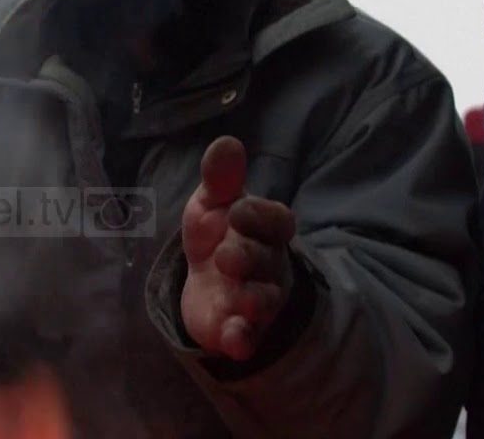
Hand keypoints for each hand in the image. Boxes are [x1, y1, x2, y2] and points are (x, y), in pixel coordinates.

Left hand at [181, 136, 295, 360]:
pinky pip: (248, 336)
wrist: (207, 282)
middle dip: (248, 257)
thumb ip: (220, 178)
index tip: (237, 209)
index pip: (276, 221)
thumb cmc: (219, 234)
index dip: (259, 216)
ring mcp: (258, 299)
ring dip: (253, 298)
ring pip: (264, 300)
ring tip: (239, 296)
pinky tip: (235, 341)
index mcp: (267, 230)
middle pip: (267, 261)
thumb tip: (226, 142)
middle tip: (226, 255)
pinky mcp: (241, 329)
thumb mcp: (213, 204)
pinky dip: (243, 338)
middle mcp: (269, 265)